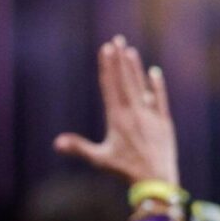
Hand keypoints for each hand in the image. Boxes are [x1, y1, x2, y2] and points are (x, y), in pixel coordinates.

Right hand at [54, 35, 178, 186]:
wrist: (156, 180)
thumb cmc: (124, 171)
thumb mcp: (99, 159)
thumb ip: (78, 147)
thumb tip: (56, 142)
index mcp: (117, 118)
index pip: (111, 86)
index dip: (108, 66)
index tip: (106, 49)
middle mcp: (134, 113)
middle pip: (126, 80)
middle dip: (120, 59)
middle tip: (117, 40)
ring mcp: (150, 116)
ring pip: (141, 86)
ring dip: (135, 68)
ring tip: (131, 51)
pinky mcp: (163, 122)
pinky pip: (160, 99)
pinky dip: (156, 86)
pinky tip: (154, 72)